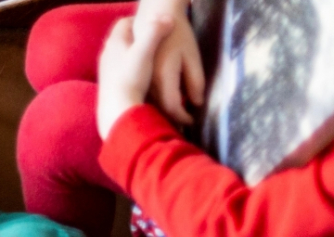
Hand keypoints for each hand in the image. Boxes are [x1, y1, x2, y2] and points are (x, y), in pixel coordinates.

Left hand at [97, 15, 177, 138]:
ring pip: (120, 57)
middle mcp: (106, 55)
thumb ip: (155, 32)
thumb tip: (167, 19)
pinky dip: (131, 72)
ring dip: (133, 57)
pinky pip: (120, 73)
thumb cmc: (131, 79)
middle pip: (122, 40)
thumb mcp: (145, 51)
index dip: (137, 21)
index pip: (123, 23)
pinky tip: (141, 80)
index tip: (152, 26)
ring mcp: (106, 72)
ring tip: (150, 61)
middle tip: (153, 43)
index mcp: (115, 43)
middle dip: (136, 40)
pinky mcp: (109, 86)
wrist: (117, 111)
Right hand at [138, 3, 202, 124]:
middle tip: (184, 123)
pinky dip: (155, 102)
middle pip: (160, 109)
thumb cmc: (178, 34)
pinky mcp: (136, 77)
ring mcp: (140, 80)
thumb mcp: (192, 56)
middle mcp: (148, 83)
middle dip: (173, 118)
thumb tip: (197, 103)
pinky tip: (163, 102)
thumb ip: (195, 81)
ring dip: (163, 111)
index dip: (183, 118)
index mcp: (163, 78)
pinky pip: (146, 95)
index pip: (173, 107)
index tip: (192, 121)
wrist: (154, 16)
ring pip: (152, 104)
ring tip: (175, 115)